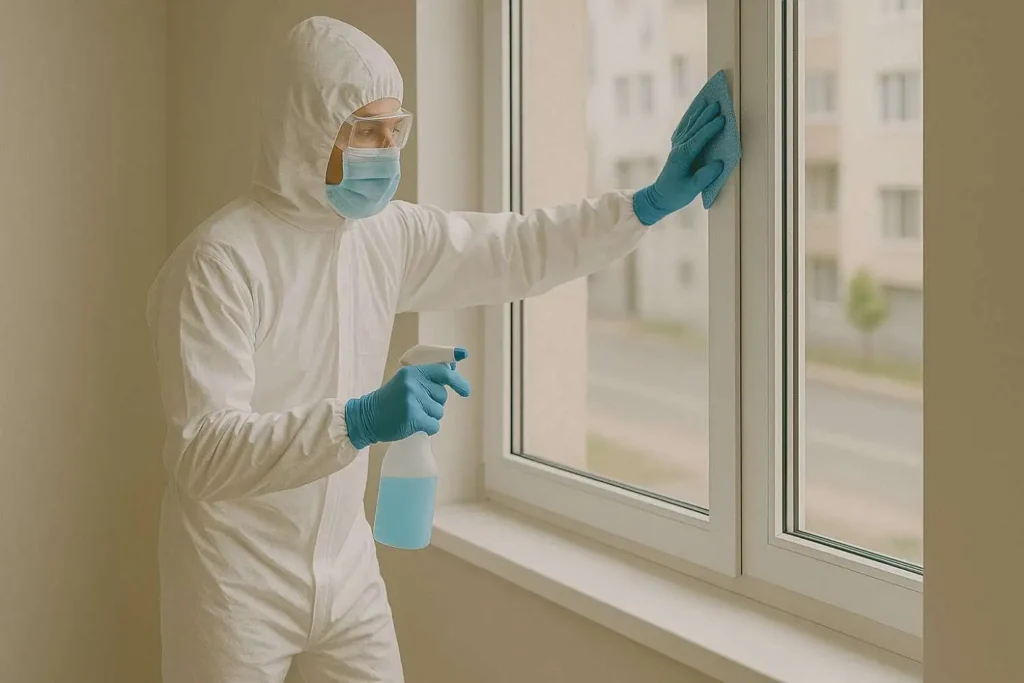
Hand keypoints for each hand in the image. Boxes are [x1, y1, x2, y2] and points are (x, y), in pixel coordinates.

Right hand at [345, 363, 471, 448]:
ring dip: (430, 417)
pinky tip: (414, 425)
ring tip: (411, 415)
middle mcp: (413, 383)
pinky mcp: (412, 417)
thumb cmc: (390, 400)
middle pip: (442, 397)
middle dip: (434, 404)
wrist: (367, 417)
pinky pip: (434, 425)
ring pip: (439, 412)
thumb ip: (427, 376)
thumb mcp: (406, 381)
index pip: (443, 372)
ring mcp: (412, 400)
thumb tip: (453, 367)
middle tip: (415, 405)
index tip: (466, 391)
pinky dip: (428, 428)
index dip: (458, 381)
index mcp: (413, 371)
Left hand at [632, 99, 725, 225]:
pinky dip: (690, 120)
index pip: (699, 138)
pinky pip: (684, 130)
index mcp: (683, 157)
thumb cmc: (675, 195)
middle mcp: (679, 149)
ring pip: (689, 126)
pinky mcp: (677, 150)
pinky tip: (693, 114)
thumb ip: (704, 177)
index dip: (711, 128)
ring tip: (707, 102)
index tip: (723, 119)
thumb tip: (719, 163)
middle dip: (706, 115)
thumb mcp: (691, 189)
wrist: (658, 198)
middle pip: (694, 128)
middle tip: (717, 104)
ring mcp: (676, 148)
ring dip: (698, 114)